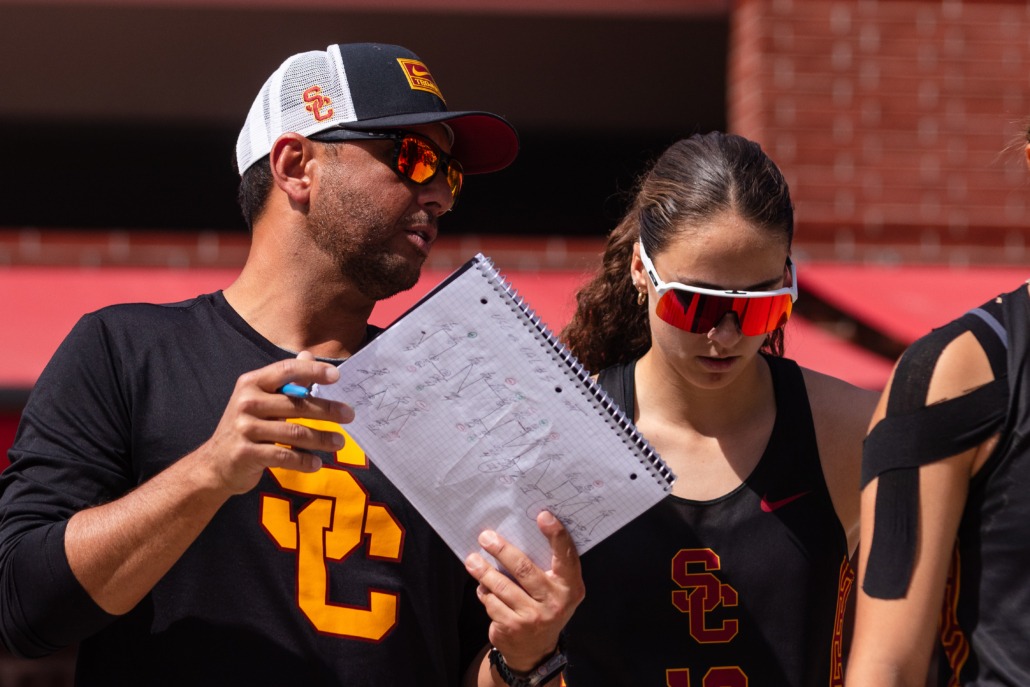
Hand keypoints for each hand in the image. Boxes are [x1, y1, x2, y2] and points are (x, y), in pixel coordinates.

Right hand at [198, 351, 354, 494]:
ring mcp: (245, 428)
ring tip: (339, 442)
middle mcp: (246, 402)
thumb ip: (285, 380)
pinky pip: (284, 456)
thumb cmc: (246, 426)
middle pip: (296, 404)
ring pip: (294, 432)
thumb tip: (308, 355)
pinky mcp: (246, 453)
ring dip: (321, 438)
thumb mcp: (260, 399)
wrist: (215, 463)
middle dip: (327, 410)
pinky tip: (317, 463)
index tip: (336, 376)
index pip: (286, 370)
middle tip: (349, 415)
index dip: (312, 371)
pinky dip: (304, 461)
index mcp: (252, 383)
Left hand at [464, 511, 584, 672]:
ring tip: (472, 560)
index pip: (566, 556)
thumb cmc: (544, 605)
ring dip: (483, 571)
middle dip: (502, 550)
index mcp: (570, 586)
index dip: (556, 535)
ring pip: (501, 586)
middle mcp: (555, 602)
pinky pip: (491, 602)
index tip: (543, 515)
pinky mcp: (512, 627)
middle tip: (486, 537)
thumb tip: (517, 533)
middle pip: (524, 569)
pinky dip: (484, 592)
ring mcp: (533, 617)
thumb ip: (547, 566)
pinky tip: (483, 587)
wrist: (536, 651)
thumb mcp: (555, 588)